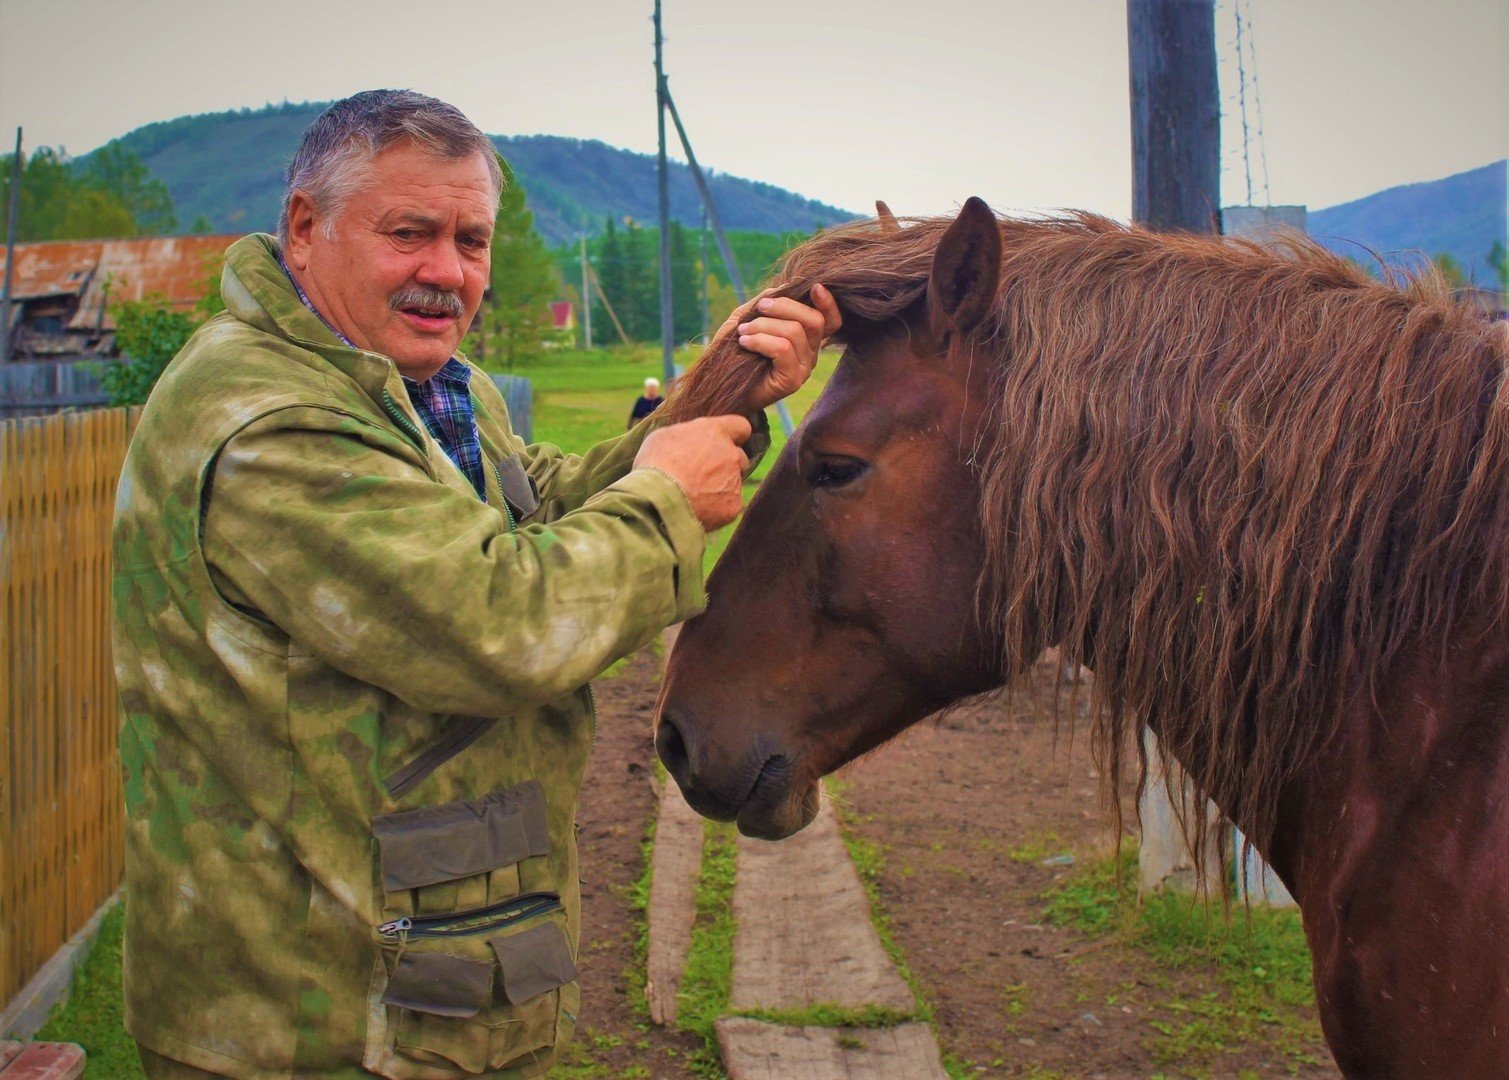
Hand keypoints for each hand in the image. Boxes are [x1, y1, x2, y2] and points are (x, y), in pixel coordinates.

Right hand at [634, 415, 752, 530]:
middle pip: (740, 457)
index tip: (726, 443)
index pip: (741, 426)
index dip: (735, 435)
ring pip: (734, 482)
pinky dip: (716, 507)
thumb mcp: (665, 437)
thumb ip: (688, 435)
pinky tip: (697, 508)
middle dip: (727, 464)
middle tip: (704, 474)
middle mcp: (731, 454)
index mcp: (715, 431)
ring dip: (720, 486)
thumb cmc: (654, 464)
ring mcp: (734, 480)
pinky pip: (729, 504)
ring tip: (694, 494)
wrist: (657, 499)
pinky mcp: (733, 504)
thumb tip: (691, 441)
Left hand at [711, 284, 841, 412]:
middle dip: (784, 307)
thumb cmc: (736, 351)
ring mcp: (804, 368)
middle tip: (759, 308)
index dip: (828, 303)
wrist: (722, 386)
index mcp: (806, 338)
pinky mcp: (792, 380)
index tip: (815, 288)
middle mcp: (811, 353)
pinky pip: (783, 349)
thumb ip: (768, 302)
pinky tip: (745, 342)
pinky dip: (761, 340)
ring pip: (794, 332)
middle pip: (814, 320)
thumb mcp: (749, 317)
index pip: (831, 320)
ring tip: (743, 331)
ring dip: (763, 326)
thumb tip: (784, 287)